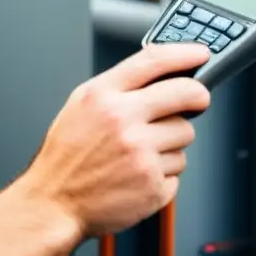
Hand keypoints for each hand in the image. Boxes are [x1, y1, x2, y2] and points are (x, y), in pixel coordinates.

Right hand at [22, 42, 210, 239]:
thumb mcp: (81, 105)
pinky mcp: (152, 185)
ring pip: (185, 135)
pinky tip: (138, 173)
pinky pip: (178, 170)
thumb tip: (158, 73)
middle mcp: (122, 121)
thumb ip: (117, 86)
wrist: (54, 201)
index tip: (200, 54)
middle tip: (195, 101)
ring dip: (171, 142)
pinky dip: (164, 172)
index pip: (154, 61)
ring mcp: (140, 154)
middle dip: (197, 96)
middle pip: (186, 94)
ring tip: (141, 151)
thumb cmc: (67, 155)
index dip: (185, 53)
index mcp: (102, 95)